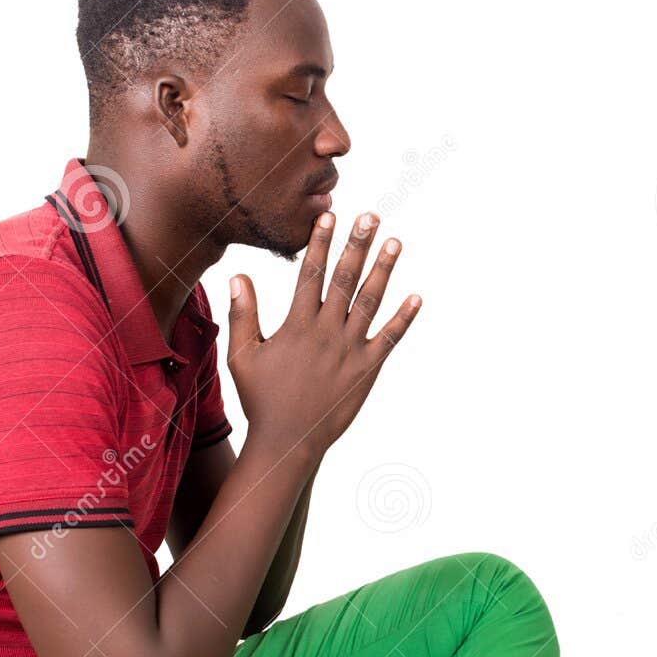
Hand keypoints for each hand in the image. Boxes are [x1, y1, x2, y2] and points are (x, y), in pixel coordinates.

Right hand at [227, 211, 420, 460]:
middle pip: (345, 279)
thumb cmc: (261, 398)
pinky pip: (390, 339)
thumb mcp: (243, 355)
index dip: (320, 243)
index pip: (311, 274)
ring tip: (395, 242)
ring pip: (370, 302)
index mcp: (297, 325)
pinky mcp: (368, 369)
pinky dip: (404, 318)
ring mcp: (350, 350)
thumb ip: (243, 314)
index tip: (329, 216)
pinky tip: (417, 297)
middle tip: (371, 216)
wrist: (288, 441)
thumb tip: (239, 276)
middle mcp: (326, 332)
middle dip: (357, 245)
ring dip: (384, 270)